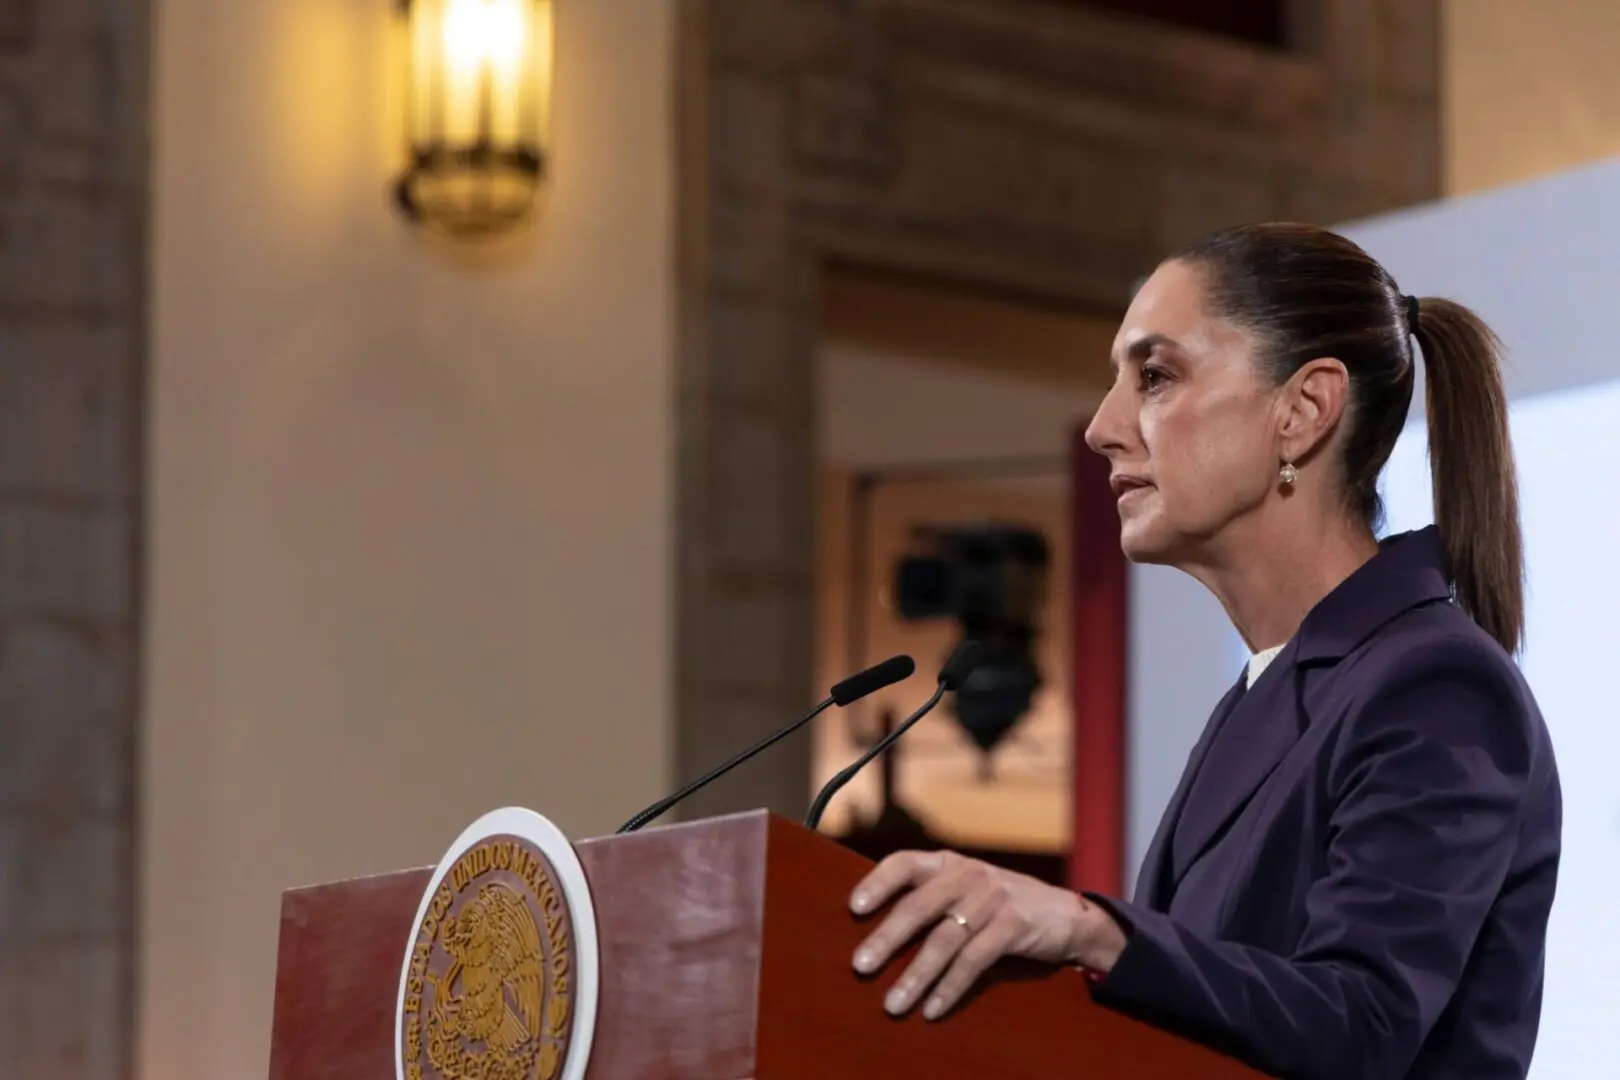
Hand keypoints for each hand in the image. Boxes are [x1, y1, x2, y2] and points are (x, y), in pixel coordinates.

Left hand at [849, 849, 1124, 1019]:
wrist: (1067, 915)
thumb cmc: (1002, 905)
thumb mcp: (968, 890)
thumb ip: (932, 897)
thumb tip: (875, 928)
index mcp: (950, 864)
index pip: (905, 863)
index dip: (878, 883)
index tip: (853, 908)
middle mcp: (968, 876)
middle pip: (919, 906)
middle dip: (886, 938)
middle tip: (860, 966)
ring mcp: (992, 899)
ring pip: (944, 940)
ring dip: (916, 976)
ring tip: (893, 1003)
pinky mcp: (1013, 926)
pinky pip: (974, 961)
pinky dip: (950, 987)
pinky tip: (932, 1009)